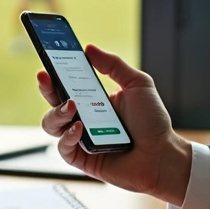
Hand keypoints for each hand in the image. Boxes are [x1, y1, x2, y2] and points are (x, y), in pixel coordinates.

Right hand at [38, 45, 192, 205]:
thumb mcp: (137, 84)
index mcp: (93, 100)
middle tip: (47, 77)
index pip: (66, 84)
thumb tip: (89, 48)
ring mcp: (81, 139)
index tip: (48, 61)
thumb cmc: (153, 122)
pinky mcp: (82, 159)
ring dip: (56, 112)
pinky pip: (63, 147)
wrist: (163, 154)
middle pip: (53, 102)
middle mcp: (84, 118)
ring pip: (51, 125)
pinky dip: (67, 136)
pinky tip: (79, 127)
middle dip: (46, 88)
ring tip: (72, 106)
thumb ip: (113, 65)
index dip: (54, 73)